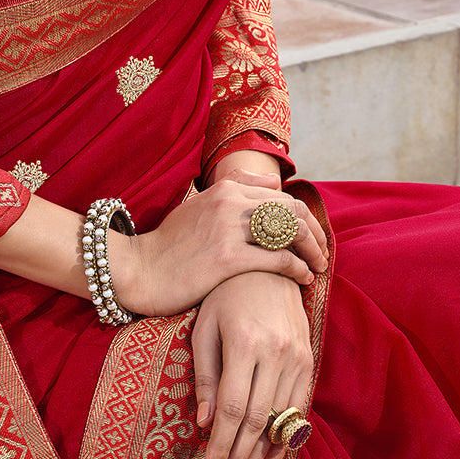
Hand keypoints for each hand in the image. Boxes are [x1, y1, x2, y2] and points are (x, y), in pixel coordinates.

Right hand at [111, 172, 328, 317]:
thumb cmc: (168, 245)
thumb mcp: (199, 206)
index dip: (304, 216)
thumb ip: (236, 189)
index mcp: (225, 188)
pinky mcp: (227, 258)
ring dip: (312, 250)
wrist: (136, 269)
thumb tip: (274, 180)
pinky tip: (304, 278)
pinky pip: (278, 259)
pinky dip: (298, 268)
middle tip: (323, 252)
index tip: (312, 236)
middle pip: (291, 210)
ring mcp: (228, 229)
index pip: (281, 196)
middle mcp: (229, 202)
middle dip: (314, 232)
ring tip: (319, 266)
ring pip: (289, 231)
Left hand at [192, 271, 313, 458]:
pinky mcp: (309, 360)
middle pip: (256, 420)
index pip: (232, 407)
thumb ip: (204, 374)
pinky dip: (285, 439)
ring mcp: (297, 357)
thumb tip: (203, 423)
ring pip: (278, 419)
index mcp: (245, 341)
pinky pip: (298, 408)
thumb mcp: (204, 327)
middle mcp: (276, 352)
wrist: (269, 261)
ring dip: (259, 456)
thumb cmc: (226, 293)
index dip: (221, 444)